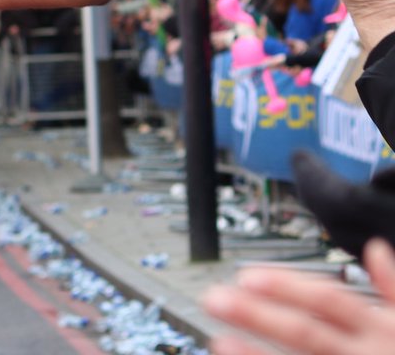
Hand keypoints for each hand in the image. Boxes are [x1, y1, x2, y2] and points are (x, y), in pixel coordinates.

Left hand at [202, 238, 394, 353]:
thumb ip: (394, 287)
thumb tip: (376, 248)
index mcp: (378, 329)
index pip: (329, 301)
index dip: (290, 288)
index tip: (247, 276)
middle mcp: (363, 354)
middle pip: (305, 333)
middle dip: (258, 316)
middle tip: (215, 299)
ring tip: (218, 341)